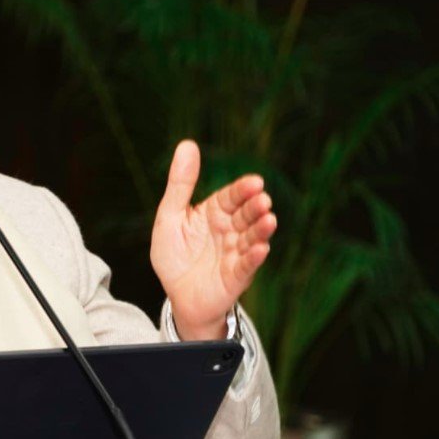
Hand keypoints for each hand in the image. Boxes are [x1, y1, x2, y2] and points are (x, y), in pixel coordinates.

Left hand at [150, 140, 276, 339]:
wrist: (177, 295)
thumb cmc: (174, 254)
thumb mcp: (170, 216)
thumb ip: (180, 184)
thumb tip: (187, 144)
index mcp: (214, 213)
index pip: (231, 197)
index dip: (242, 190)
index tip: (254, 182)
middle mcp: (230, 230)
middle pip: (246, 215)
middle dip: (255, 207)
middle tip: (262, 199)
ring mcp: (236, 253)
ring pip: (252, 237)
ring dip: (261, 229)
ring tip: (269, 220)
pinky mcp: (236, 276)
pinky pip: (247, 265)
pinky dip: (254, 257)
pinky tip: (260, 249)